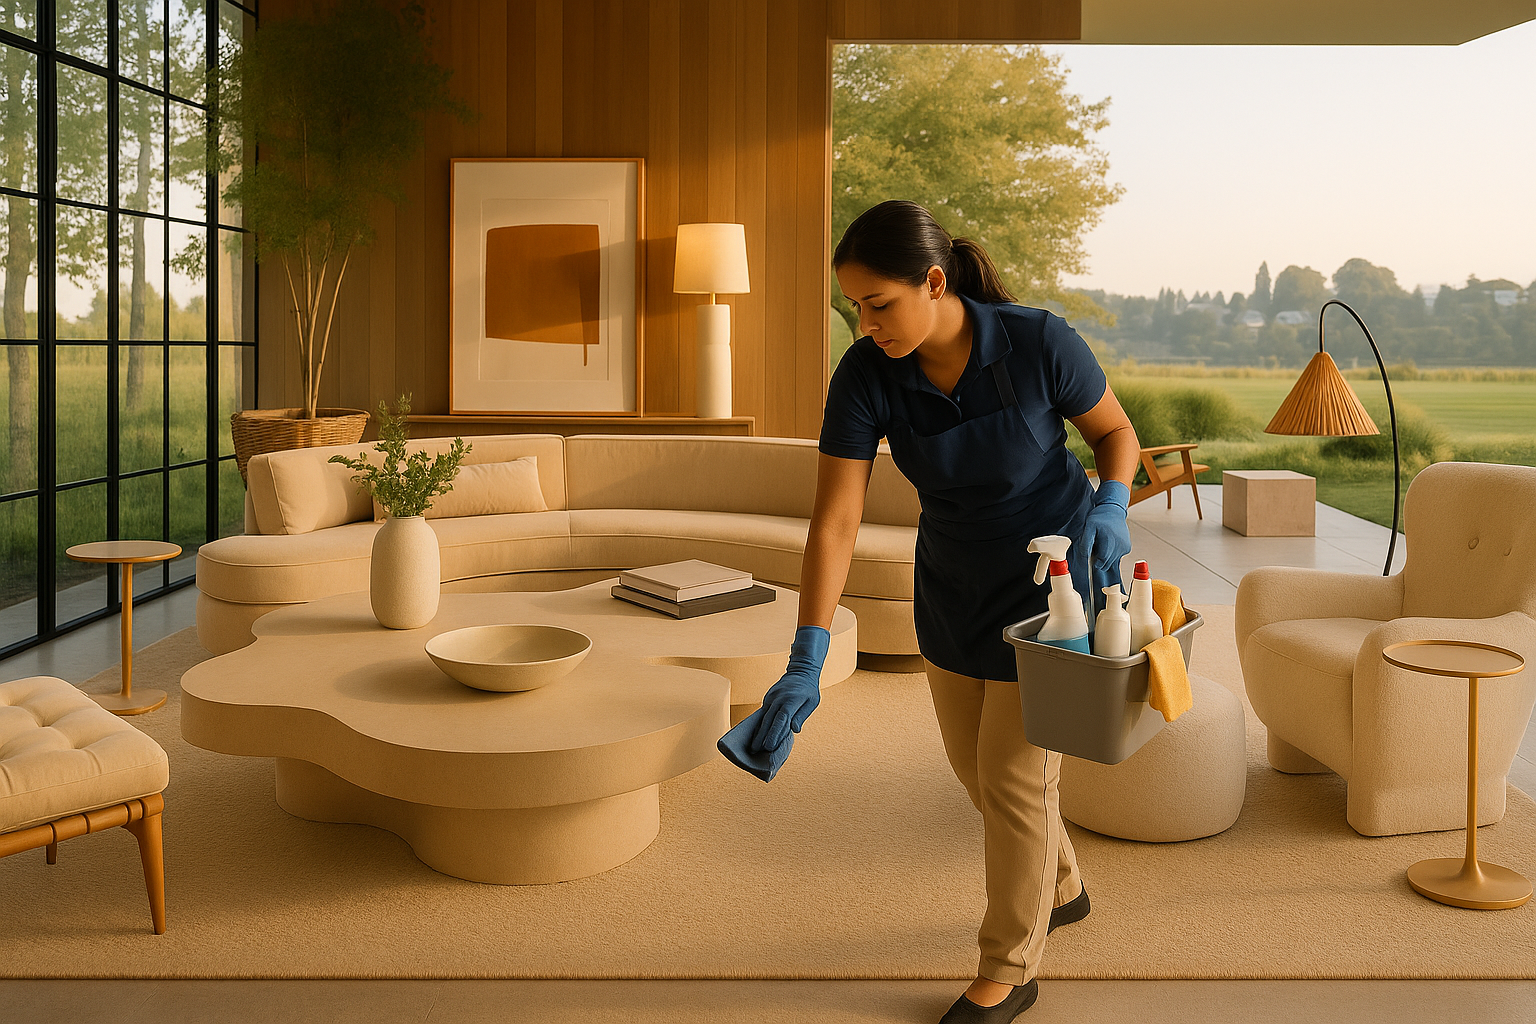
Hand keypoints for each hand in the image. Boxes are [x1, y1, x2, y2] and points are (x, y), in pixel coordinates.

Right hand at [751, 625, 831, 752]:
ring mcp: (771, 698)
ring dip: (757, 732)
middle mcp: (779, 699)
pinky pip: (762, 713)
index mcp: (791, 700)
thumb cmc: (809, 690)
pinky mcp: (767, 698)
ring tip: (751, 746)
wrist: (800, 671)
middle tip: (755, 751)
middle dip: (762, 736)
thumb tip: (794, 729)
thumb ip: (802, 715)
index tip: (769, 746)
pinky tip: (754, 735)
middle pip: (769, 720)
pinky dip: (758, 724)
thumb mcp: (812, 702)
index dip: (775, 733)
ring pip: (763, 717)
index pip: (782, 719)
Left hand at [1080, 479, 1130, 591]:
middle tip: (1095, 546)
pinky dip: (1111, 553)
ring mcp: (1125, 547)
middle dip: (1099, 559)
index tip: (1090, 557)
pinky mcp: (1127, 548)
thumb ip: (1085, 543)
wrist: (1113, 509)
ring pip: (1111, 561)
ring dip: (1104, 556)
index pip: (1101, 562)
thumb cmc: (1099, 518)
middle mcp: (1120, 546)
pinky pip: (1116, 557)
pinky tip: (1109, 541)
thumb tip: (1085, 558)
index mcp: (1110, 541)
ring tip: (1102, 542)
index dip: (1094, 563)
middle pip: (1106, 564)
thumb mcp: (1088, 527)